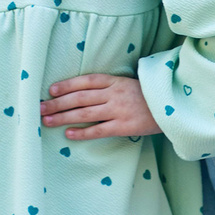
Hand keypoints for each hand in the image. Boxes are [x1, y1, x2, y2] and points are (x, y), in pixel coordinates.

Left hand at [41, 74, 160, 140]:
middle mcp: (114, 94)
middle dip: (57, 103)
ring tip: (47, 121)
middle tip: (40, 108)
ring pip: (85, 113)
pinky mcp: (124, 126)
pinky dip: (82, 132)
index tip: (51, 89)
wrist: (174, 107)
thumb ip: (110, 87)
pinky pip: (98, 130)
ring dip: (63, 117)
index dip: (67, 85)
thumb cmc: (150, 97)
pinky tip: (69, 134)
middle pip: (79, 97)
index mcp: (115, 81)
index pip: (85, 81)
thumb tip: (84, 93)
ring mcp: (118, 110)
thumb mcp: (130, 84)